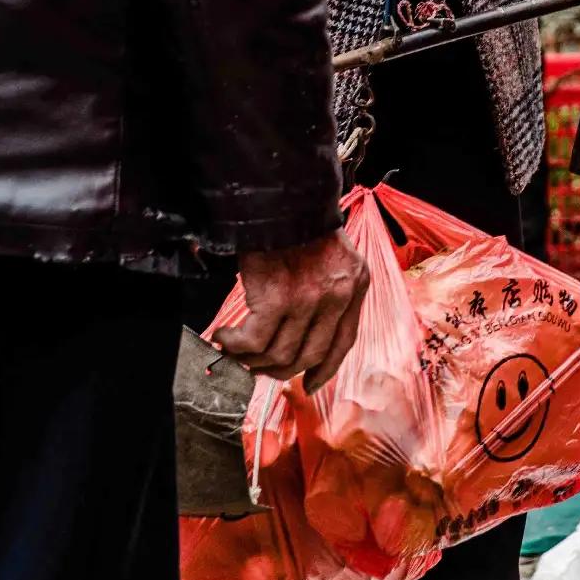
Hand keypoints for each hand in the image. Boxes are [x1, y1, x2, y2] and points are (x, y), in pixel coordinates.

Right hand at [216, 229, 369, 385]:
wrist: (278, 196)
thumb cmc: (296, 222)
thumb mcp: (331, 256)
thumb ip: (328, 291)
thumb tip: (302, 333)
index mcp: (355, 284)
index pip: (344, 342)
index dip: (324, 369)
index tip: (309, 384)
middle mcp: (337, 296)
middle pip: (310, 355)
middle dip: (280, 369)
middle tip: (257, 366)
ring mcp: (309, 300)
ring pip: (280, 354)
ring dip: (253, 359)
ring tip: (235, 351)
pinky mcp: (277, 299)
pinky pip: (254, 341)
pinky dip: (236, 345)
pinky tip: (224, 337)